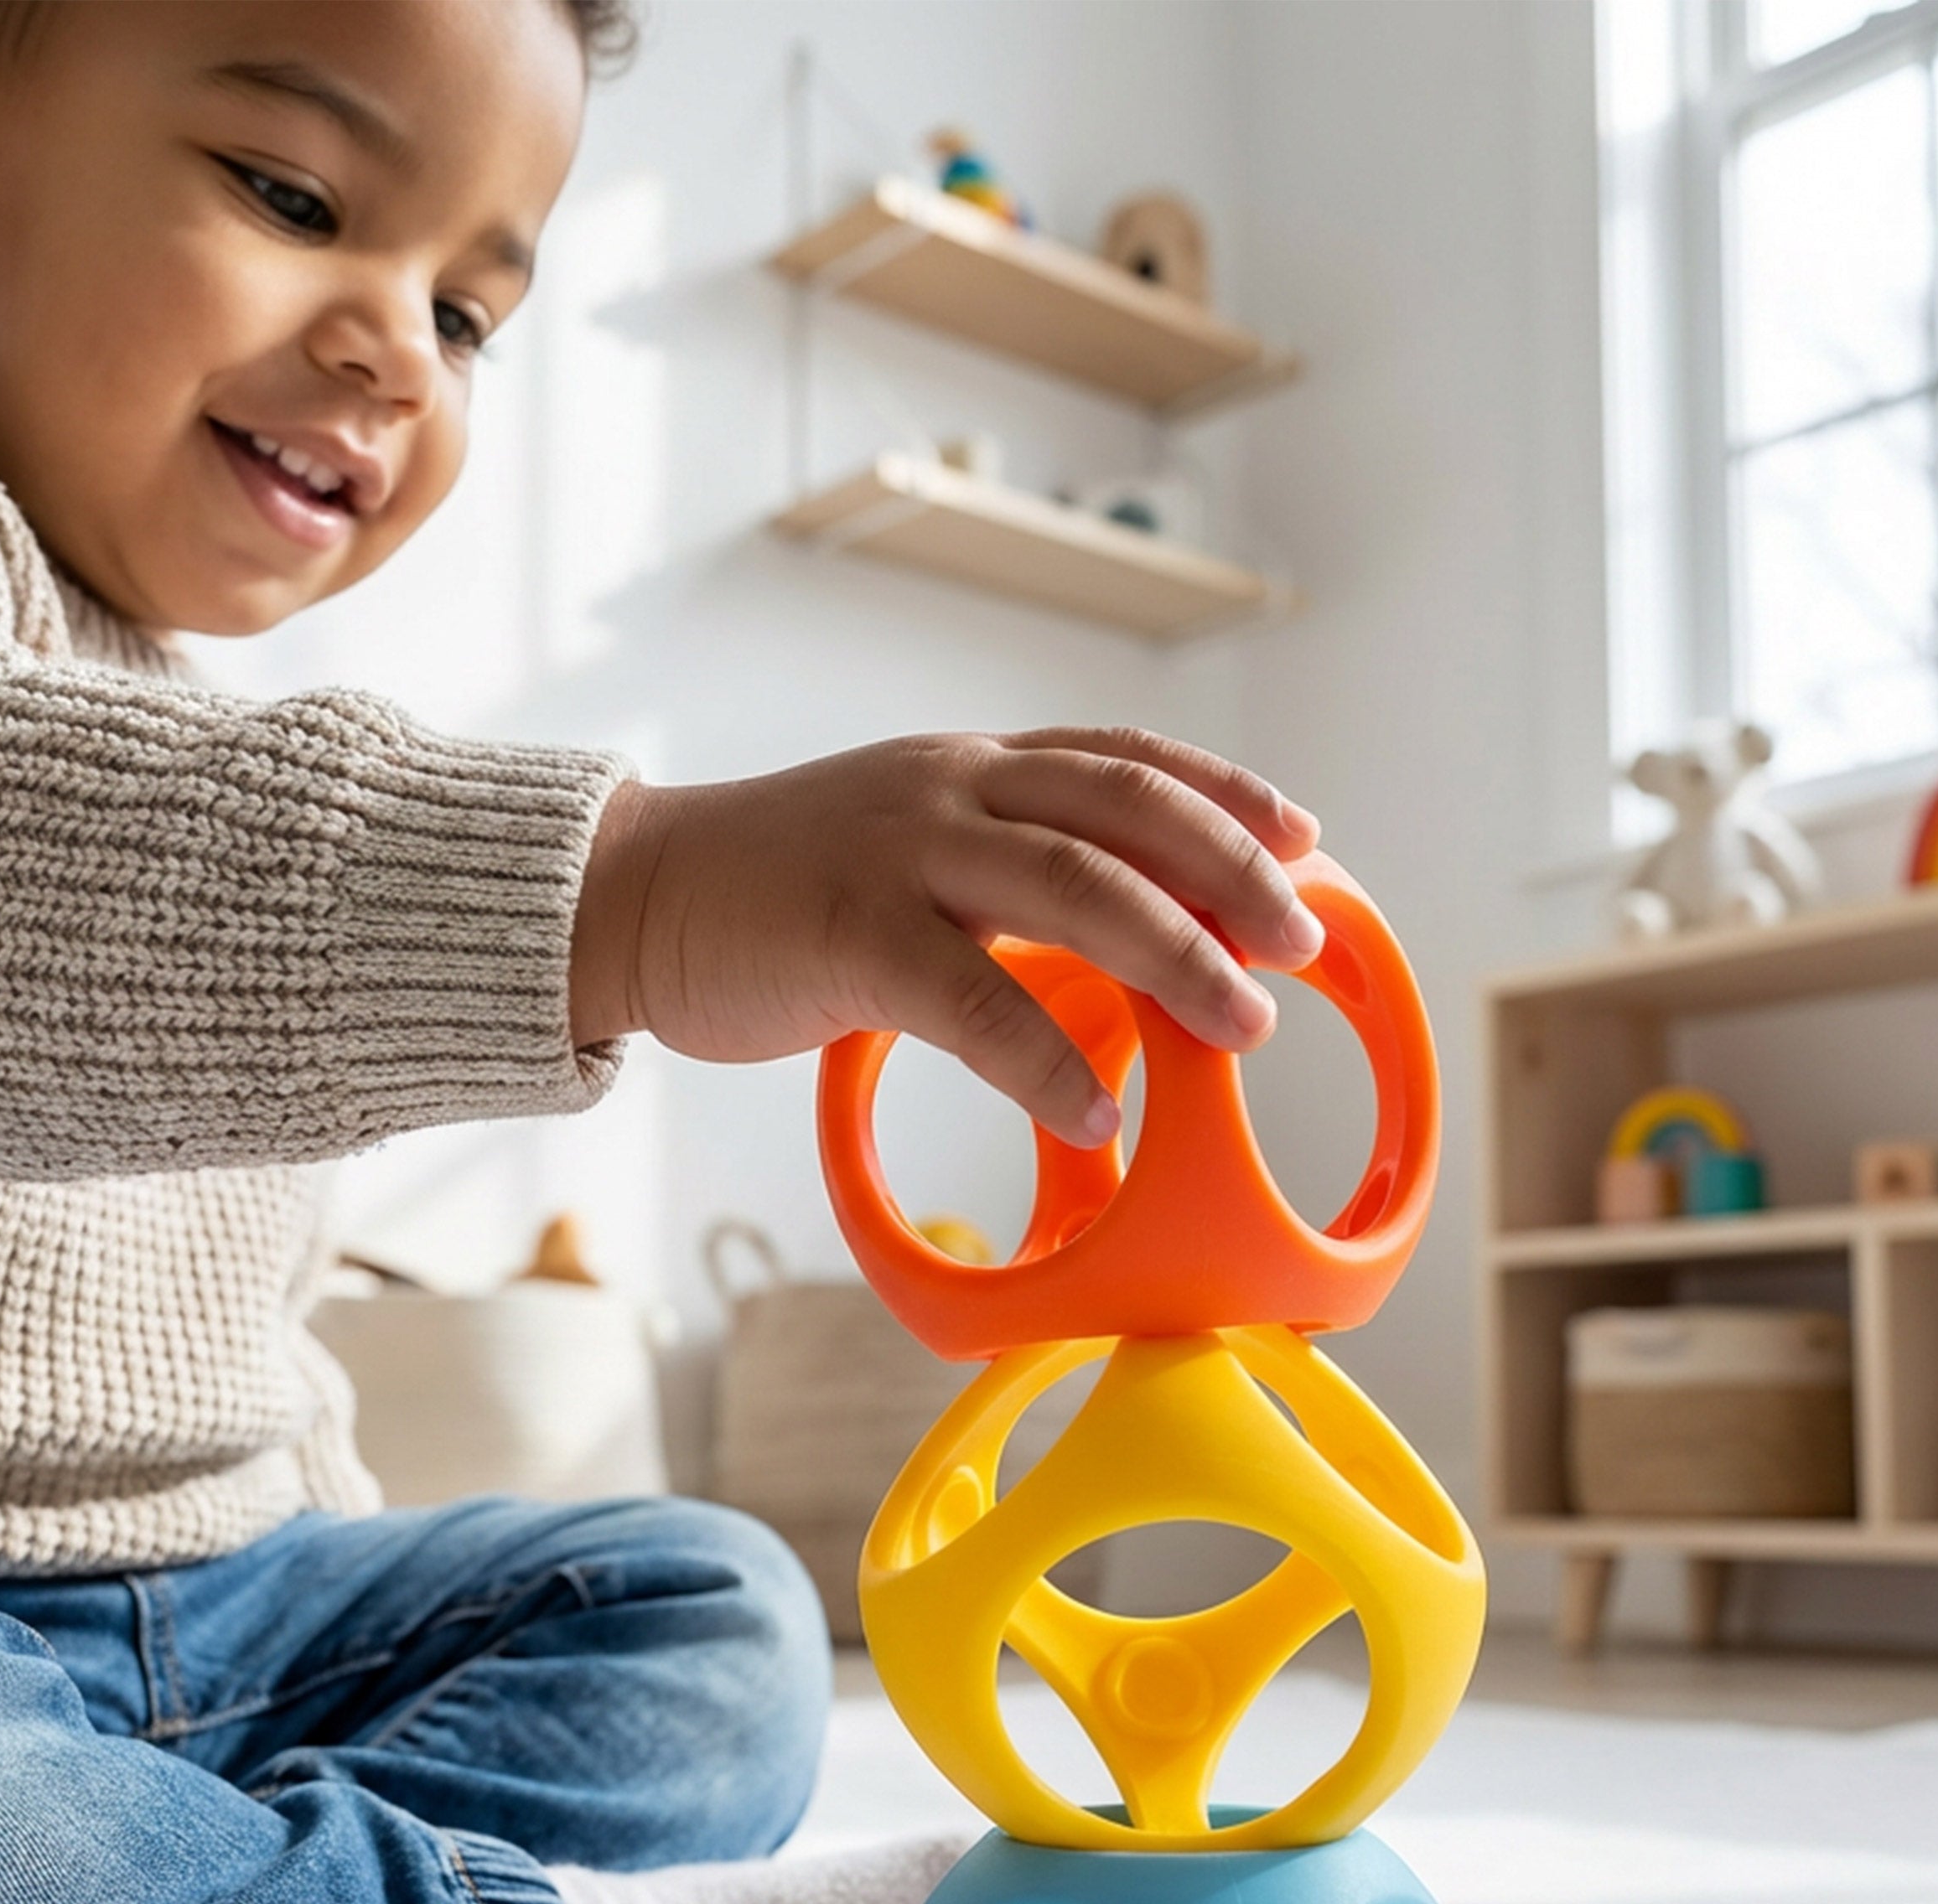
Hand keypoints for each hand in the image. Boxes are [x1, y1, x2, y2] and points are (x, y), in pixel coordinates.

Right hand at [569, 728, 1321, 1147]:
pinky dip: (1042, 1059)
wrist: (633, 894)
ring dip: (1173, 956)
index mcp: (969, 767)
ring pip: (1073, 886)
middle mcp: (950, 787)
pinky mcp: (849, 932)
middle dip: (1229, 873)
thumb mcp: (902, 848)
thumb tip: (1108, 935)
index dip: (1223, 793)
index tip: (1303, 838)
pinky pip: (972, 998)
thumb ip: (996, 870)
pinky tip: (1095, 1110)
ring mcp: (901, 852)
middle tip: (1299, 943)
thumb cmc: (777, 891)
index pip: (1122, 758)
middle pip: (1125, 811)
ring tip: (1243, 1026)